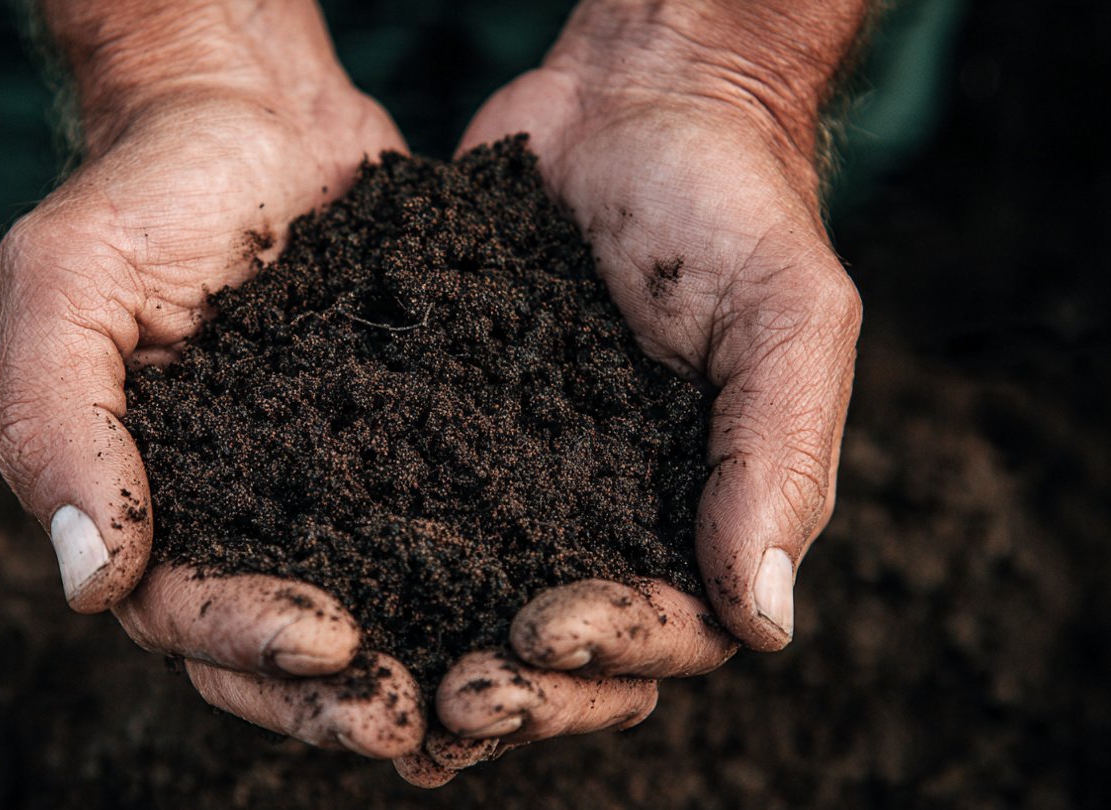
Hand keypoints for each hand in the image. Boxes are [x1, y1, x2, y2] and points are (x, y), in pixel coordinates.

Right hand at [0, 1, 420, 758]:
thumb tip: (89, 579)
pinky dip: (471, 584)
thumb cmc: (144, 191)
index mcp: (146, 502)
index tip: (332, 642)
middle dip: (337, 694)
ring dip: (414, 667)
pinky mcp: (398, 449)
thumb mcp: (68, 285)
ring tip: (481, 700)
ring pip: (364, 611)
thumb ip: (59, 424)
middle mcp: (233, 516)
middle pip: (274, 646)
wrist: (251, 115)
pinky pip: (430, 532)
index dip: (250, 639)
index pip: (181, 610)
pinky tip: (529, 613)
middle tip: (413, 720)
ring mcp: (318, 489)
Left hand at [401, 0, 864, 783]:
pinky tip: (322, 588)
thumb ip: (782, 458)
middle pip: (573, 655)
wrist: (636, 104)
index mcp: (706, 514)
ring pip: (485, 606)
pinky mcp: (458, 432)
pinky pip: (420, 513)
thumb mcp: (788, 318)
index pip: (671, 631)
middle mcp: (617, 519)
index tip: (538, 635)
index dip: (609, 652)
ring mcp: (533, 482)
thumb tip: (765, 623)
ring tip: (372, 679)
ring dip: (435, 654)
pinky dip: (379, 564)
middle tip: (444, 699)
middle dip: (515, 689)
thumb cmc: (732, 205)